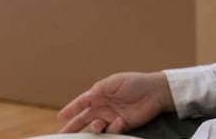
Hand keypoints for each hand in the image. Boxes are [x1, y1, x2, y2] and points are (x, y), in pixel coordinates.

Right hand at [57, 72, 174, 133]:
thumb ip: (98, 90)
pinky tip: (120, 121)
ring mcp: (112, 117)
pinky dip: (114, 128)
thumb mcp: (114, 82)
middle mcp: (103, 107)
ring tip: (98, 124)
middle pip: (84, 119)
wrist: (155, 92)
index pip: (81, 103)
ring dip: (94, 128)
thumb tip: (85, 98)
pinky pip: (112, 131)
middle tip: (63, 135)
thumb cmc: (135, 83)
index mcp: (99, 95)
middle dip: (73, 127)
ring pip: (96, 128)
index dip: (70, 109)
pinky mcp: (122, 125)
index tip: (60, 117)